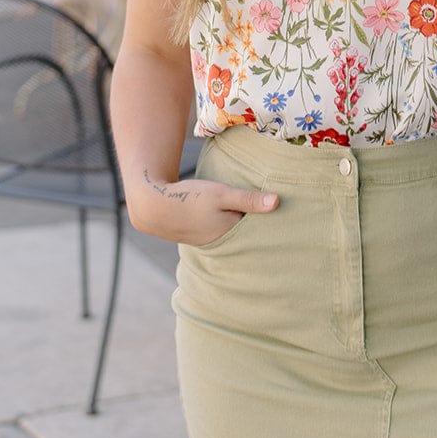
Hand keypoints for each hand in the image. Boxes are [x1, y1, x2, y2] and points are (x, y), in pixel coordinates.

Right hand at [129, 171, 279, 245]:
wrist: (153, 206)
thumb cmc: (191, 199)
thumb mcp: (222, 194)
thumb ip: (248, 199)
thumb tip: (277, 202)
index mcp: (230, 235)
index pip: (256, 229)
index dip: (268, 221)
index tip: (283, 212)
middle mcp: (221, 242)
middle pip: (245, 233)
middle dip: (256, 225)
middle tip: (273, 213)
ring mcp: (208, 240)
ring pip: (231, 231)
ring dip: (239, 223)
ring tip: (253, 215)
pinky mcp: (198, 235)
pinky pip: (219, 231)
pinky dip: (225, 224)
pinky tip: (226, 216)